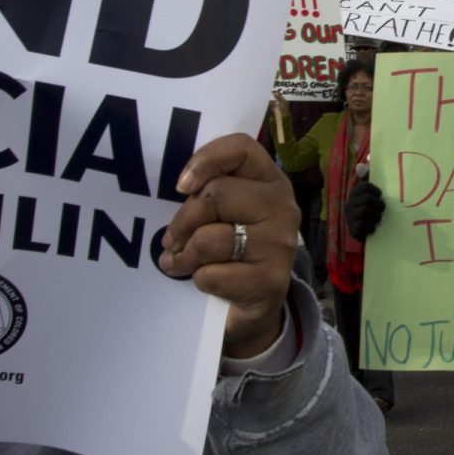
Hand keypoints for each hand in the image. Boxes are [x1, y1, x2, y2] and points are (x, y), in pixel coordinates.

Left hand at [159, 134, 301, 358]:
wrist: (257, 306)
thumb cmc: (235, 250)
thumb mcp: (229, 213)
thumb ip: (212, 194)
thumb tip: (181, 192)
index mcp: (271, 181)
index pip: (242, 148)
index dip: (206, 160)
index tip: (182, 186)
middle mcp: (282, 207)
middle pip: (216, 195)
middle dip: (183, 221)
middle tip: (171, 239)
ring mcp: (280, 244)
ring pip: (210, 239)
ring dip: (184, 255)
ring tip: (178, 262)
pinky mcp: (270, 280)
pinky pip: (213, 275)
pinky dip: (199, 280)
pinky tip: (205, 282)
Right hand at [346, 179, 384, 240]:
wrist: (366, 234)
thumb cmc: (371, 212)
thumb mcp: (371, 195)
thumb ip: (368, 179)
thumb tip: (364, 164)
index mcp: (355, 194)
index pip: (364, 186)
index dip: (375, 190)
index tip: (380, 195)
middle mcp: (350, 204)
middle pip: (367, 199)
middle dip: (378, 205)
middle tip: (382, 210)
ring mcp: (350, 217)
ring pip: (364, 211)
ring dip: (376, 216)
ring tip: (378, 219)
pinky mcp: (352, 230)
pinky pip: (362, 225)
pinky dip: (371, 227)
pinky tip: (373, 228)